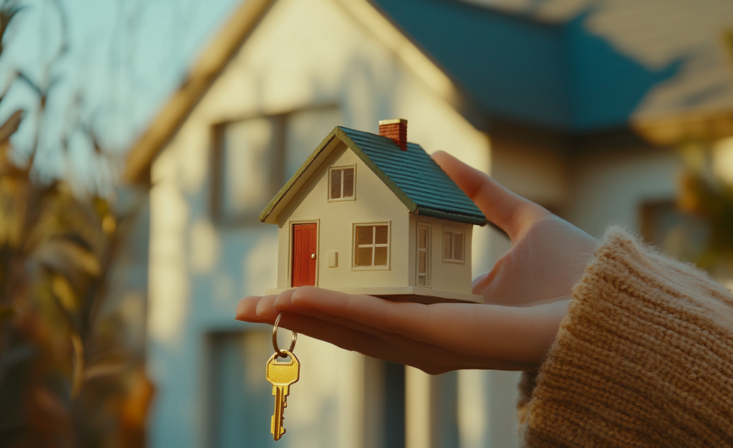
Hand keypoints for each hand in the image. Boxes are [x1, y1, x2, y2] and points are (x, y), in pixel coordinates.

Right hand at [236, 152, 596, 372]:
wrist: (609, 304)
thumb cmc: (574, 277)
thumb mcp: (519, 221)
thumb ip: (479, 192)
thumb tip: (440, 157)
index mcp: (440, 309)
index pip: (372, 303)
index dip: (329, 294)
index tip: (293, 280)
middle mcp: (427, 333)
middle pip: (348, 323)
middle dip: (299, 313)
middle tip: (252, 302)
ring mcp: (428, 340)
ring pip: (349, 327)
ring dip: (301, 314)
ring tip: (258, 303)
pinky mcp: (435, 337)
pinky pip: (373, 321)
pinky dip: (329, 311)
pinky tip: (294, 299)